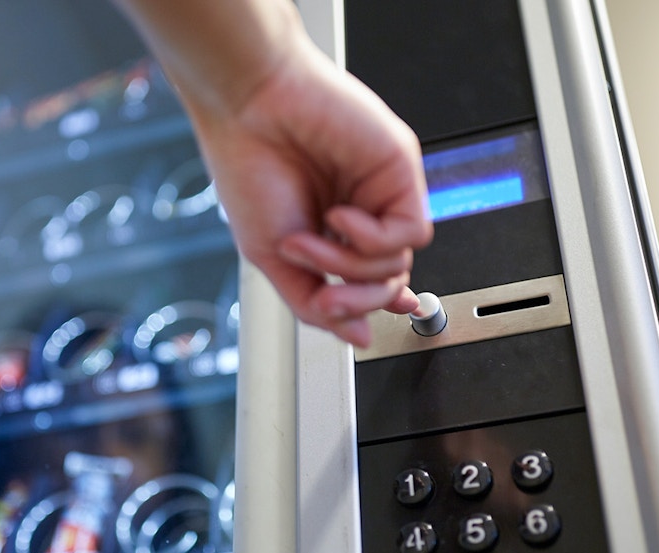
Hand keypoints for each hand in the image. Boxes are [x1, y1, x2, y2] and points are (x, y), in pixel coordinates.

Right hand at [113, 0, 431, 346]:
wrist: (248, 109)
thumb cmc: (249, 167)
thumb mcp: (271, 258)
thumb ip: (313, 303)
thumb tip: (356, 337)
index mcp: (331, 228)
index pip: (369, 278)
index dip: (372, 304)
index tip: (368, 324)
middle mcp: (361, 209)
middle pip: (386, 282)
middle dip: (354, 300)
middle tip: (323, 292)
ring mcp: (381, 191)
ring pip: (398, 264)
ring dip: (348, 266)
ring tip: (308, 240)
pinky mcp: (399, 171)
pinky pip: (410, 231)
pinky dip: (371, 238)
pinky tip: (339, 217)